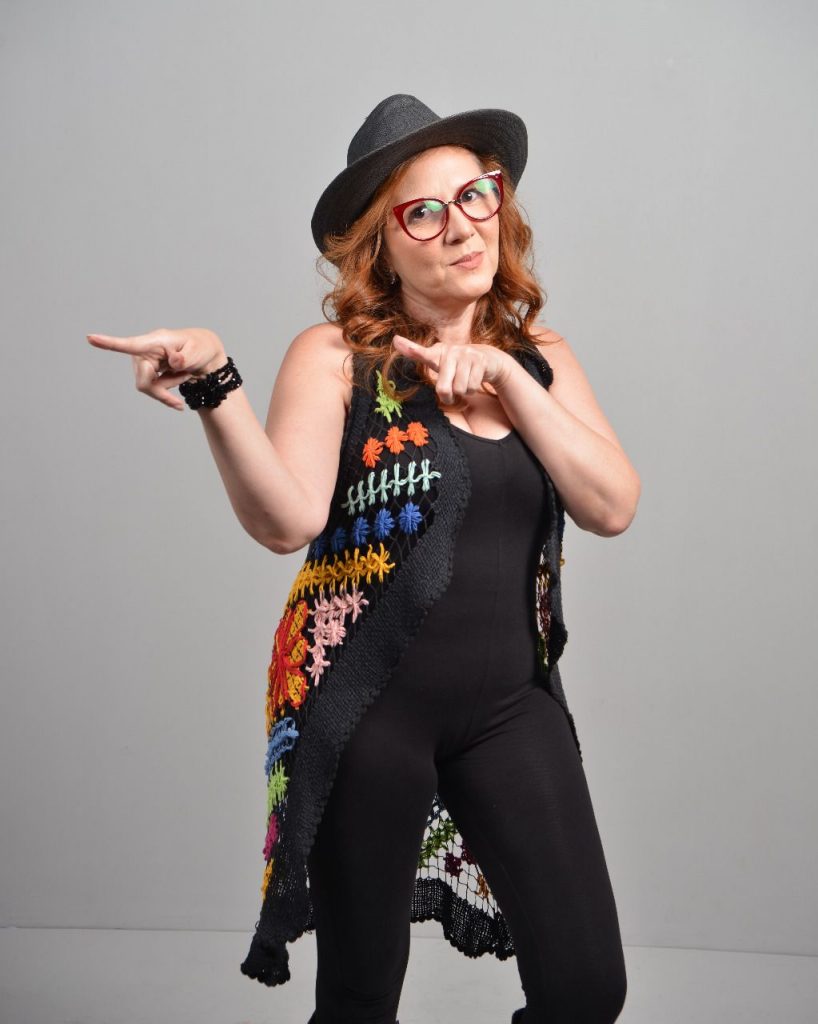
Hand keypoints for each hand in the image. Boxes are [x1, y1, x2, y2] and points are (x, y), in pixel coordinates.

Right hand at [86, 326, 226, 411]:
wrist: (204, 355)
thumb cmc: (200, 347)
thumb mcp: (198, 351)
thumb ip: (186, 357)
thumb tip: (174, 361)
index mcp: (155, 341)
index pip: (129, 345)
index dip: (109, 344)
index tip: (90, 338)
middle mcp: (144, 352)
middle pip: (143, 381)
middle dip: (163, 390)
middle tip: (184, 388)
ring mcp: (144, 362)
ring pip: (147, 388)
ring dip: (168, 387)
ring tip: (185, 374)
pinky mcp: (147, 372)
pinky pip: (152, 390)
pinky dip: (167, 392)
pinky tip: (180, 380)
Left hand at [392, 334, 513, 404]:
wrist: (488, 360)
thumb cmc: (457, 365)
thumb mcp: (439, 363)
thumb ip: (420, 355)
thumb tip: (395, 340)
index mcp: (437, 354)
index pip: (422, 354)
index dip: (410, 349)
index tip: (395, 340)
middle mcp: (450, 351)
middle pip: (443, 389)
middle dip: (448, 397)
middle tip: (452, 393)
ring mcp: (466, 355)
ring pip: (460, 389)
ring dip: (463, 392)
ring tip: (465, 382)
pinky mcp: (480, 361)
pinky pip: (472, 387)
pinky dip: (473, 390)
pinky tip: (474, 380)